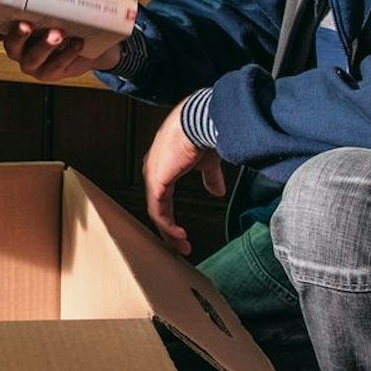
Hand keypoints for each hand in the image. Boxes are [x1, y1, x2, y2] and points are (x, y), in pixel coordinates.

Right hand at [0, 21, 120, 81]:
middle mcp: (16, 50)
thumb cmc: (57, 19)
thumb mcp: (44, 8)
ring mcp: (32, 64)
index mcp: (8, 32)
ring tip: (59, 33)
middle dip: (19, 35)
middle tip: (27, 25)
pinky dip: (68, 53)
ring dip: (46, 46)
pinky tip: (77, 42)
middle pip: (11, 45)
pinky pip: (56, 66)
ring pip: (33, 58)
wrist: (82, 41)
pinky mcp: (49, 73)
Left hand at [143, 101, 224, 256]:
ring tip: (182, 247)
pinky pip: (158, 212)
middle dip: (168, 229)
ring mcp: (152, 177)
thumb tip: (217, 192)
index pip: (162, 197)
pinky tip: (179, 236)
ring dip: (169, 232)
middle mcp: (153, 171)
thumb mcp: (207, 162)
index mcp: (163, 165)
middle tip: (180, 247)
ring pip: (157, 212)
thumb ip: (210, 178)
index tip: (182, 233)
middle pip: (157, 207)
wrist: (200, 123)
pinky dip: (168, 226)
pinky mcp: (156, 183)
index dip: (172, 216)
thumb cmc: (202, 135)